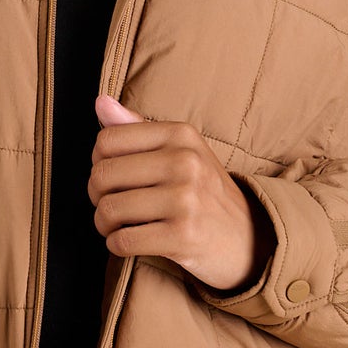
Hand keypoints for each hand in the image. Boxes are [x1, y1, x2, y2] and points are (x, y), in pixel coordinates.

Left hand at [89, 93, 274, 294]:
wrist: (249, 239)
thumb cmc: (204, 192)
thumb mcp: (180, 150)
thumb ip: (137, 127)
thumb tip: (100, 103)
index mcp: (181, 135)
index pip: (107, 140)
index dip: (98, 162)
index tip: (113, 177)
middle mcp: (185, 162)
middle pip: (102, 175)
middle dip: (98, 196)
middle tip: (112, 205)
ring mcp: (185, 199)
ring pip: (108, 210)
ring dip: (104, 224)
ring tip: (120, 225)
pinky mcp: (183, 236)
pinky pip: (122, 240)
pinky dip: (117, 244)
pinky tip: (130, 241)